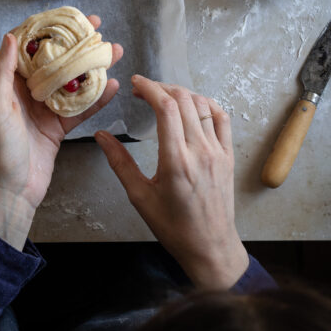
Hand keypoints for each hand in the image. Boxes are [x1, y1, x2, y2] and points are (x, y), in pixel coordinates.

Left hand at [0, 17, 122, 248]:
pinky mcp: (59, 128)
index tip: (67, 16)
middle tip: (98, 27)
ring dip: (93, 67)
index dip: (47, 29)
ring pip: (73, 82)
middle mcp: (27, 93)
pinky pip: (81, 109)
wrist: (10, 192)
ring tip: (114, 50)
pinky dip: (98, 98)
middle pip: (55, 61)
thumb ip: (4, 72)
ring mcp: (45, 110)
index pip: (29, 48)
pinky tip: (114, 85)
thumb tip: (11, 36)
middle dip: (76, 43)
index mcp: (9, 84)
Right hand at [95, 78, 248, 287]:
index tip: (135, 83)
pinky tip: (192, 106)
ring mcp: (218, 152)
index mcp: (176, 162)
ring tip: (163, 96)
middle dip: (161, 87)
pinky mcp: (228, 155)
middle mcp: (200, 152)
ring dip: (181, 93)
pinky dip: (206, 104)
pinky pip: (221, 118)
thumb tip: (101, 136)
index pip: (166, 108)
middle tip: (143, 90)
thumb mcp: (140, 197)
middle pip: (183, 100)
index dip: (150, 88)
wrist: (210, 246)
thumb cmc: (174, 227)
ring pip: (203, 104)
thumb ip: (120, 163)